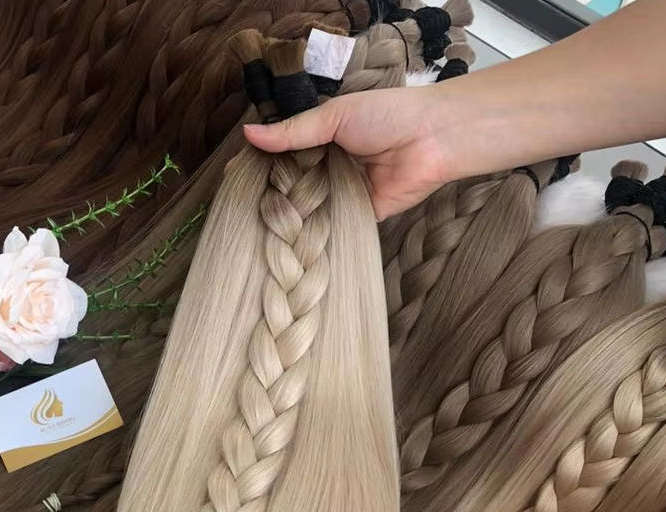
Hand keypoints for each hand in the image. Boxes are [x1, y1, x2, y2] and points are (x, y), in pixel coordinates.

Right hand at [243, 88, 448, 218]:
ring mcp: (343, 196)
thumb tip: (247, 133)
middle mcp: (329, 170)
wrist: (432, 139)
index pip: (284, 157)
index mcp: (322, 141)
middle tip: (243, 209)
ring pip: (311, 211)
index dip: (262, 167)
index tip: (234, 179)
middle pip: (294, 186)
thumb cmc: (386, 116)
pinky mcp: (359, 218)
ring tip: (261, 228)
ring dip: (295, 217)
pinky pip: (334, 228)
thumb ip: (293, 132)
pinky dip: (319, 233)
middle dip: (275, 196)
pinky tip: (294, 242)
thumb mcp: (334, 117)